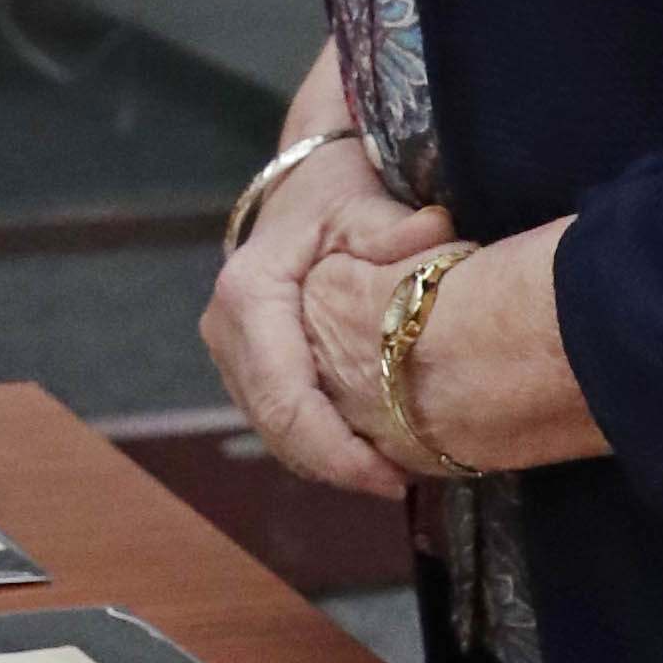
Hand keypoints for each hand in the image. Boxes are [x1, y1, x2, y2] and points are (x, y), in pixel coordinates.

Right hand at [201, 135, 446, 495]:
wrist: (304, 179)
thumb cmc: (336, 189)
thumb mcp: (364, 201)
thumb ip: (395, 228)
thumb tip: (435, 238)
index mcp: (249, 296)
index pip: (285, 399)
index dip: (334, 450)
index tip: (390, 477)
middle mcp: (226, 330)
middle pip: (276, 426)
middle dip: (334, 465)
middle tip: (399, 483)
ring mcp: (230, 352)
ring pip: (273, 431)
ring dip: (327, 460)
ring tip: (390, 474)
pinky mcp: (246, 364)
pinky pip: (278, 418)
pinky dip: (319, 442)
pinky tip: (367, 451)